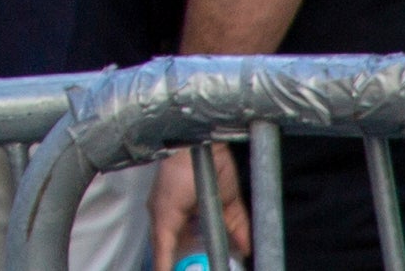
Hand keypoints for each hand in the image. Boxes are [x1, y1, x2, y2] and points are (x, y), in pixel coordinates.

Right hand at [151, 141, 244, 270]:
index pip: (172, 249)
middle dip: (204, 259)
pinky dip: (243, 237)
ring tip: (231, 264)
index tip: (186, 270)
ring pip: (222, 237)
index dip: (177, 263)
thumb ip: (162, 247)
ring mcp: (211, 208)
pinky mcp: (230, 201)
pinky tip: (244, 251)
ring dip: (228, 251)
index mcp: (169, 220)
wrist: (198, 146)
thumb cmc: (173, 176)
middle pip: (200, 246)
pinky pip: (240, 224)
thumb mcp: (163, 216)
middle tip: (208, 266)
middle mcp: (190, 216)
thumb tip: (160, 270)